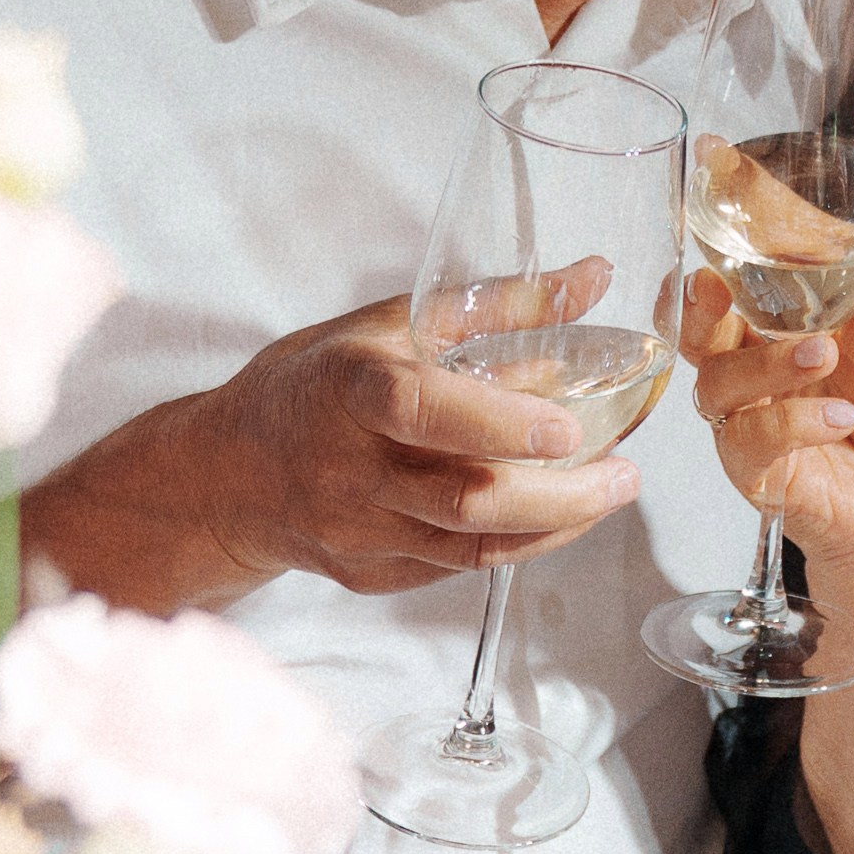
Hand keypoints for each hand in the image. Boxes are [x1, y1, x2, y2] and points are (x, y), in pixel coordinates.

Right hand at [179, 286, 643, 597]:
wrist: (228, 473)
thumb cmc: (314, 384)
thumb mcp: (389, 323)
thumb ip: (497, 306)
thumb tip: (593, 278)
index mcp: (350, 391)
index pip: (421, 410)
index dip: (496, 424)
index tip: (565, 427)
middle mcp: (350, 470)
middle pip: (466, 500)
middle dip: (562, 497)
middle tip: (626, 474)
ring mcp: (358, 532)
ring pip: (473, 546)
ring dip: (555, 524)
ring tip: (610, 491)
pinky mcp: (371, 574)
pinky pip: (458, 567)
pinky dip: (517, 542)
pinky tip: (554, 515)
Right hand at [682, 262, 853, 605]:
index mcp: (789, 336)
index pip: (744, 290)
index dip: (732, 261)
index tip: (742, 228)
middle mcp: (758, 376)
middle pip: (701, 331)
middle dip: (703, 304)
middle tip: (721, 284)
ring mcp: (750, 423)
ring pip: (717, 381)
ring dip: (766, 362)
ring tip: (823, 353)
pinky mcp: (754, 473)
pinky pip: (748, 439)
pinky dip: (791, 422)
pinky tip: (838, 416)